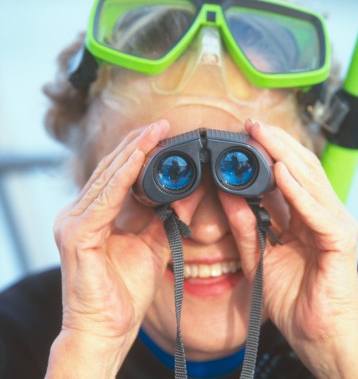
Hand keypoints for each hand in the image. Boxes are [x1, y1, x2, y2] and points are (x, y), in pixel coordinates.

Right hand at [47, 120, 170, 377]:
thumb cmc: (124, 290)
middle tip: (161, 125)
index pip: (117, 174)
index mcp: (95, 214)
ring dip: (132, 152)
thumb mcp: (152, 245)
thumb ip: (164, 218)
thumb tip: (186, 193)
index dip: (138, 152)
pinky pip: (104, 199)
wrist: (106, 328)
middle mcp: (79, 212)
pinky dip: (123, 177)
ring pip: (107, 178)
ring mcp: (74, 222)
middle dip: (137, 144)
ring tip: (154, 132)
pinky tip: (139, 158)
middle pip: (111, 169)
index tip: (162, 134)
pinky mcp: (76, 235)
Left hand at [218, 120, 357, 377]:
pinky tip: (280, 172)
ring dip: (284, 156)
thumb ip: (243, 225)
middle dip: (274, 144)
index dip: (267, 152)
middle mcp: (320, 214)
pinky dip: (298, 191)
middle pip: (299, 169)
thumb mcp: (257, 255)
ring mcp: (333, 224)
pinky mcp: (340, 241)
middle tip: (251, 125)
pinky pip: (317, 211)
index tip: (242, 136)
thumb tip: (225, 194)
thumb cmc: (290, 296)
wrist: (316, 335)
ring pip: (310, 181)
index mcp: (302, 216)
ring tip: (262, 136)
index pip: (287, 174)